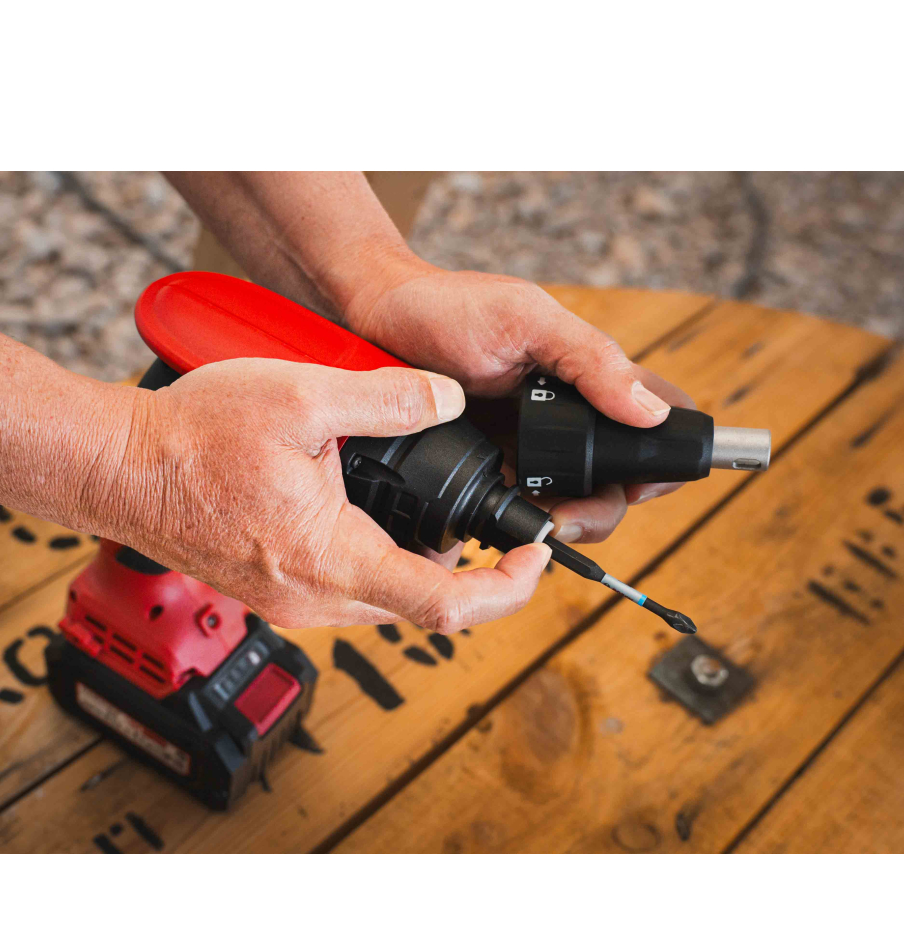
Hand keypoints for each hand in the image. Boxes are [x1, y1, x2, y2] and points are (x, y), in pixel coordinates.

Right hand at [107, 358, 550, 629]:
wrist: (119, 467)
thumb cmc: (193, 438)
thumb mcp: (302, 398)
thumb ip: (389, 398)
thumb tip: (448, 400)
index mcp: (332, 557)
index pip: (445, 605)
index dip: (506, 588)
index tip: (534, 558)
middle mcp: (314, 597)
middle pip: (420, 606)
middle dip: (466, 569)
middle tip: (485, 519)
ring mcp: (291, 603)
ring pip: (383, 599)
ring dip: (417, 564)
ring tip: (428, 509)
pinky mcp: (273, 593)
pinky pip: (345, 590)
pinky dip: (375, 561)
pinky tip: (369, 514)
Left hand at [342, 263, 694, 543]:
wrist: (372, 320)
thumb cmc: (447, 305)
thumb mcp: (527, 320)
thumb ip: (590, 360)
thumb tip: (650, 413)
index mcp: (589, 379)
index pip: (657, 424)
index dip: (658, 463)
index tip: (631, 486)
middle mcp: (563, 418)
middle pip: (613, 483)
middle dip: (598, 511)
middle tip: (562, 519)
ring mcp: (525, 446)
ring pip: (567, 504)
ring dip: (557, 521)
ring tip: (529, 519)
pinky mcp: (486, 466)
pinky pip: (515, 506)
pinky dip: (515, 520)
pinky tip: (498, 517)